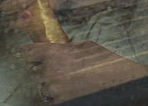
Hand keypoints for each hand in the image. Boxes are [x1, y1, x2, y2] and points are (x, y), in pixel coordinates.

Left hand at [22, 41, 147, 102]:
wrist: (120, 82)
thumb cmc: (105, 62)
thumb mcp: (85, 46)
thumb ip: (65, 48)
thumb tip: (55, 49)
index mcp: (54, 53)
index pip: (27, 52)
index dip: (30, 53)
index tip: (31, 54)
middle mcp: (50, 72)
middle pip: (33, 72)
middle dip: (42, 70)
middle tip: (57, 69)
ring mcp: (54, 90)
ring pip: (42, 88)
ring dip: (50, 85)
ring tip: (68, 81)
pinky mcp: (61, 103)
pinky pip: (52, 100)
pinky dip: (59, 96)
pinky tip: (72, 90)